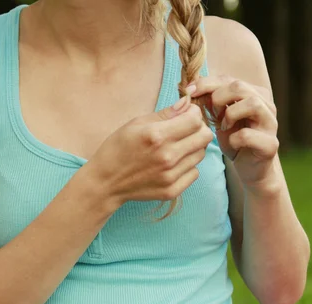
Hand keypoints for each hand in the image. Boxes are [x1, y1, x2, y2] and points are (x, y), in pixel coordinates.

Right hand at [87, 98, 213, 207]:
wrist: (106, 182)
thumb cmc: (118, 149)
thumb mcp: (136, 124)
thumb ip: (165, 114)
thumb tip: (187, 104)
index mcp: (157, 135)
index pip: (195, 120)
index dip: (194, 114)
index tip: (186, 115)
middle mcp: (167, 157)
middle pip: (205, 137)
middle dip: (198, 129)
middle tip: (186, 131)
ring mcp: (170, 176)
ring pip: (201, 155)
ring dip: (192, 148)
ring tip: (175, 148)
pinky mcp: (172, 191)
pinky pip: (194, 173)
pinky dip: (187, 167)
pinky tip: (172, 165)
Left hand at [190, 76, 278, 188]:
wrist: (251, 170)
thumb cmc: (236, 143)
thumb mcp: (221, 120)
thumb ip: (212, 105)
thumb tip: (193, 89)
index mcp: (255, 94)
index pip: (229, 79)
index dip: (206, 83)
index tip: (188, 91)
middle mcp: (266, 105)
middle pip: (240, 86)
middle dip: (218, 97)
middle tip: (210, 114)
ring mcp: (271, 124)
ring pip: (252, 104)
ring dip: (230, 114)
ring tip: (223, 127)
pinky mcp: (270, 144)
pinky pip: (249, 135)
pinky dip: (235, 139)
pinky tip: (232, 143)